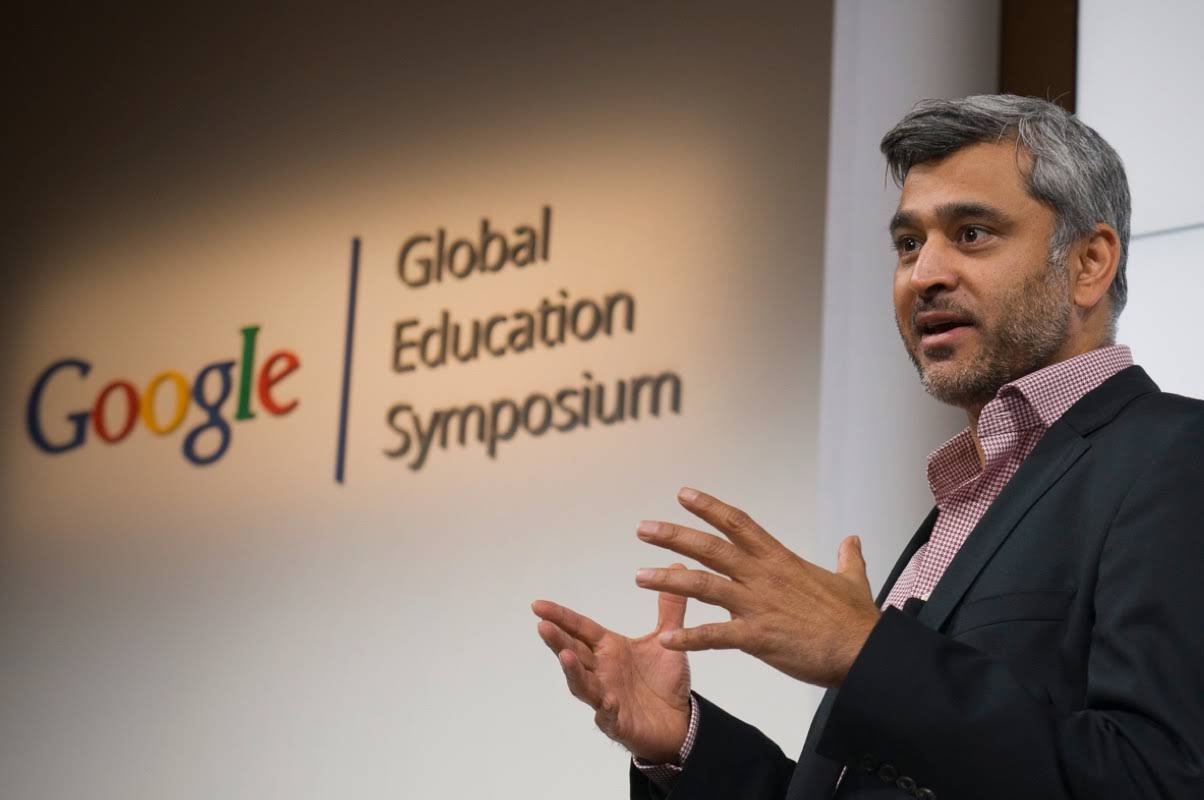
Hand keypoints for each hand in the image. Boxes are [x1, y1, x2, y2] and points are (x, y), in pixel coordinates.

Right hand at [531, 566, 691, 763]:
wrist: (680, 721)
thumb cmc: (664, 681)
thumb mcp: (667, 640)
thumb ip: (669, 607)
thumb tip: (676, 565)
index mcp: (609, 649)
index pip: (580, 629)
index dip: (560, 616)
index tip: (537, 604)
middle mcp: (602, 671)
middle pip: (574, 653)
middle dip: (558, 640)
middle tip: (543, 625)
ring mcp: (606, 697)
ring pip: (582, 684)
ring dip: (573, 672)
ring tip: (566, 656)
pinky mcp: (619, 722)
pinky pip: (608, 716)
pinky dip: (606, 709)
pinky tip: (608, 701)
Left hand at [633, 487, 880, 687]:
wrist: (866, 652)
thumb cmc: (857, 621)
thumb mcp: (852, 581)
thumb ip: (847, 558)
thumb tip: (852, 540)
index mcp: (779, 560)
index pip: (738, 523)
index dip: (709, 507)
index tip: (683, 494)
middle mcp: (763, 576)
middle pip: (710, 548)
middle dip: (673, 535)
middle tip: (643, 528)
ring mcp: (758, 605)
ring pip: (703, 586)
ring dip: (668, 580)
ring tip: (639, 577)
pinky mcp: (758, 637)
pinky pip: (716, 635)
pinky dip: (688, 637)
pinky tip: (665, 638)